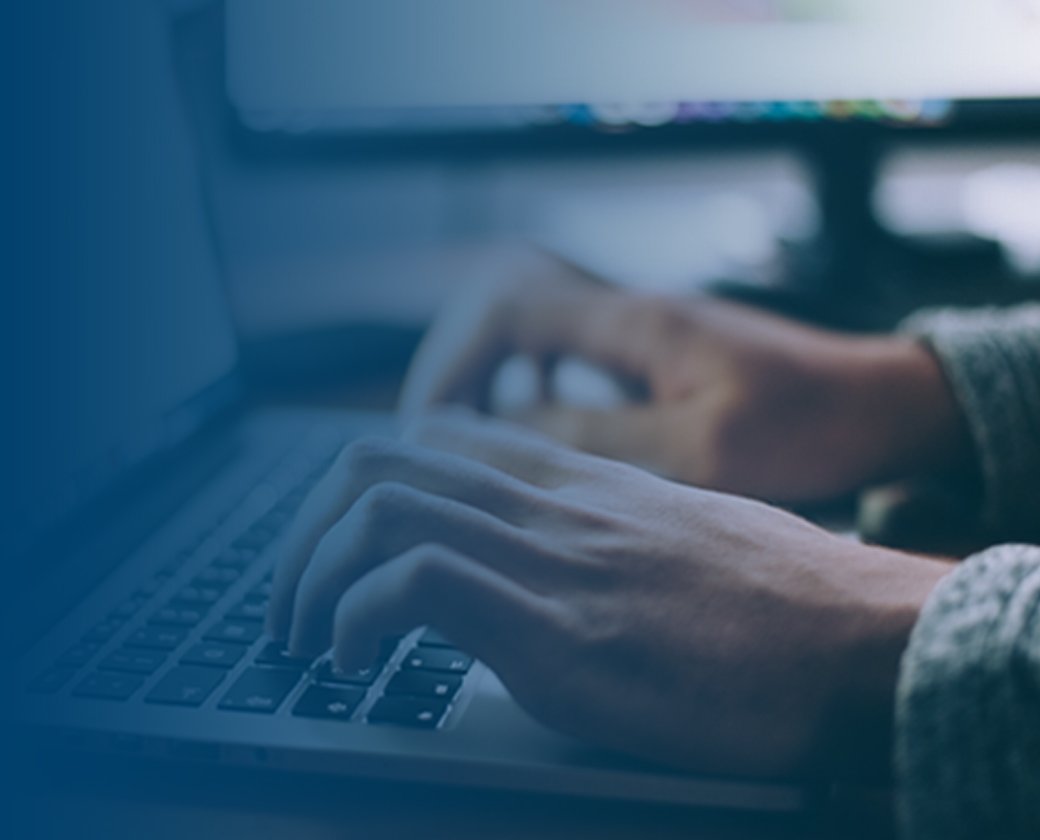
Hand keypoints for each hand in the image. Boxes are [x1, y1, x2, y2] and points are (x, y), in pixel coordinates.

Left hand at [267, 412, 949, 779]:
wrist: (856, 637)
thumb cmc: (775, 598)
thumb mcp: (670, 536)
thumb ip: (594, 529)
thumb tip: (542, 558)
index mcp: (573, 483)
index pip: (429, 440)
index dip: (354, 488)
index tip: (334, 548)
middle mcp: (549, 506)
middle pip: (378, 462)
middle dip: (303, 533)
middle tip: (290, 600)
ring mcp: (551, 561)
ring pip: (380, 509)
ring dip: (309, 576)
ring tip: (304, 638)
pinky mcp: (561, 633)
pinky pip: (417, 584)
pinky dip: (357, 617)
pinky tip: (356, 661)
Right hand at [400, 248, 967, 502]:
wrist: (875, 403)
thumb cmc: (807, 425)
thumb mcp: (704, 449)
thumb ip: (599, 437)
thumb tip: (503, 431)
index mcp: (634, 322)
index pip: (505, 308)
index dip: (452, 364)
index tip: (431, 430)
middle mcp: (626, 310)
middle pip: (500, 303)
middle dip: (454, 364)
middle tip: (433, 435)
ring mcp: (636, 327)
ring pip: (525, 324)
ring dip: (484, 371)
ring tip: (465, 435)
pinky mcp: (648, 350)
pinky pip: (560, 347)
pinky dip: (526, 380)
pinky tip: (528, 425)